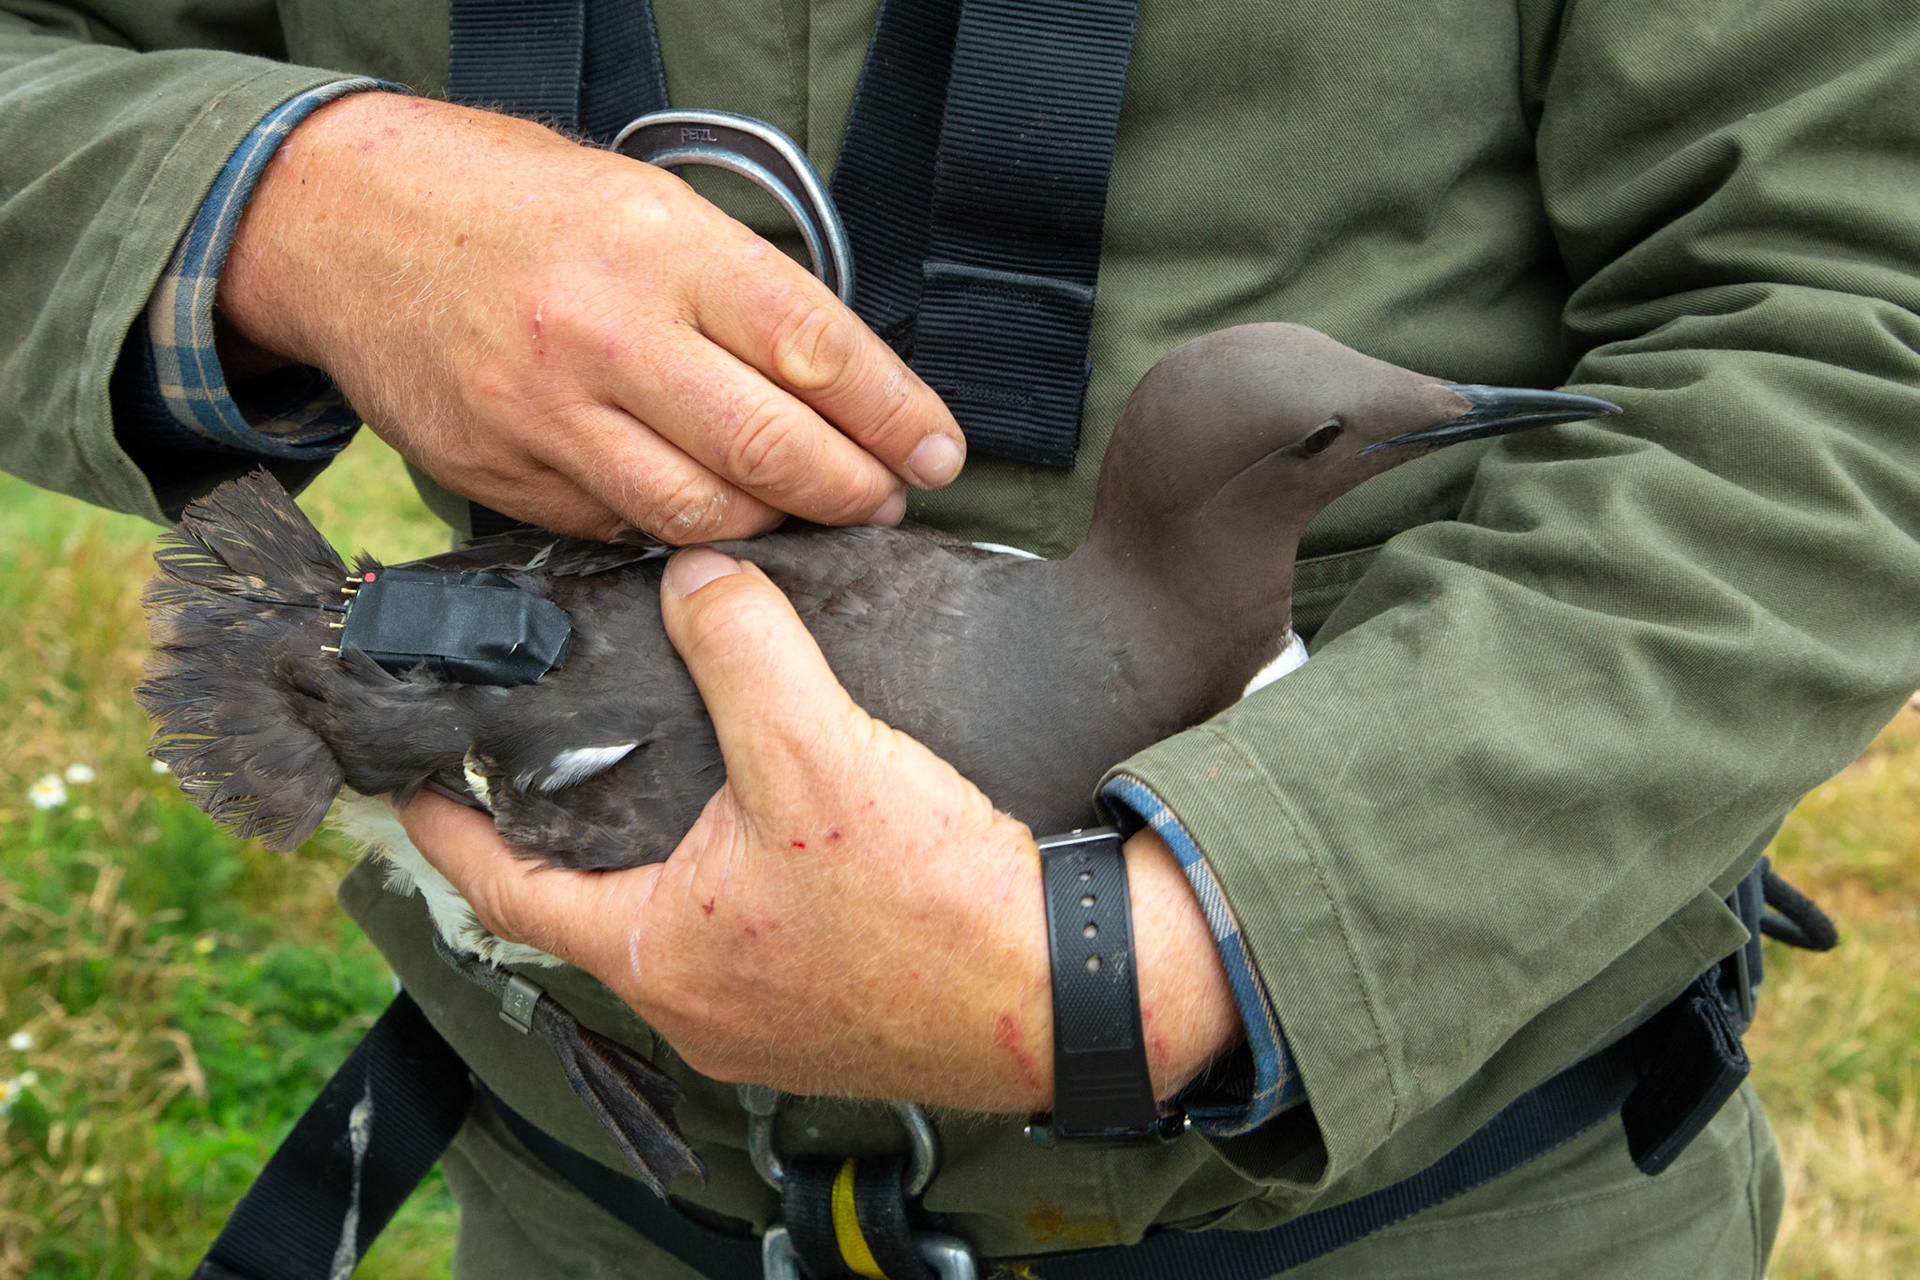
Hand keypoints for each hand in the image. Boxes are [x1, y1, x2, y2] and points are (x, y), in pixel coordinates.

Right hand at [217, 93, 964, 541]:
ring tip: (806, 513)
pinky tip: (705, 514)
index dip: (897, 417)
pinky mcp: (503, 474)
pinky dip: (677, 533)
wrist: (351, 224)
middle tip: (885, 499)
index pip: (819, 350)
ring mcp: (548, 415)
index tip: (938, 452)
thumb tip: (842, 386)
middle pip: (771, 452)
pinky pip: (620, 530)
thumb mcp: (648, 206)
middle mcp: (608, 336)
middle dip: (854, 491)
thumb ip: (742, 295)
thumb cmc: (517, 206)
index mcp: (663, 252)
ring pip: (701, 516)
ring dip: (775, 528)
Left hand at [403, 548, 1243, 1109]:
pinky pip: (750, 950)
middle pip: (593, 914)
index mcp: (661, 957)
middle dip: (566, 844)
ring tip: (665, 787)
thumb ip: (746, 651)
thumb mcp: (818, 751)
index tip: (415, 784)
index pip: (506, 892)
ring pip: (677, 933)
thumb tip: (699, 577)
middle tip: (549, 769)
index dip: (450, 829)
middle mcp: (697, 1010)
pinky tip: (775, 838)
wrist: (1065, 990)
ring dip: (660, 866)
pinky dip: (735, 891)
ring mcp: (766, 1027)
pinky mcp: (833, 1020)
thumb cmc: (932, 900)